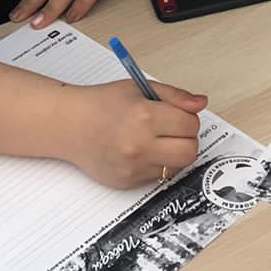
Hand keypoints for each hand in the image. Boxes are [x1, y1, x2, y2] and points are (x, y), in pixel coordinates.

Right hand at [62, 80, 206, 188]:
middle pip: (189, 151)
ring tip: (157, 139)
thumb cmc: (102, 104)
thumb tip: (200, 104)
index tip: (178, 114)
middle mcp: (138, 145)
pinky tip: (143, 151)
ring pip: (177, 167)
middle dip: (188, 138)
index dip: (188, 117)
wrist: (69, 125)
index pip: (189, 124)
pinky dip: (158, 164)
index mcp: (143, 116)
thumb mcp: (139, 88)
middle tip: (174, 128)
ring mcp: (133, 167)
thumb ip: (174, 96)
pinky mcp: (128, 182)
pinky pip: (159, 176)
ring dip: (174, 153)